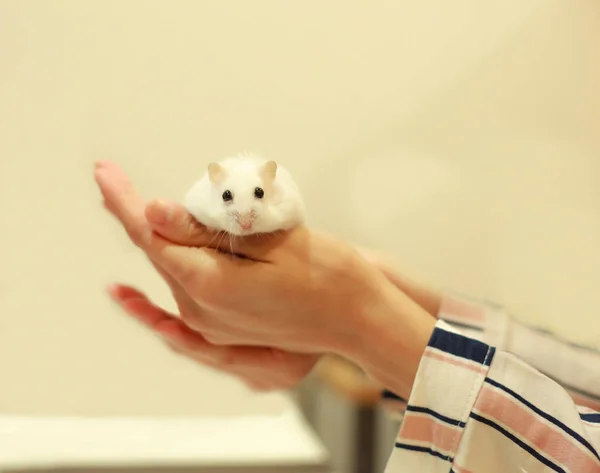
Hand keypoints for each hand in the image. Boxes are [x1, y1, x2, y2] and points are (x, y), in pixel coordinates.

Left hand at [96, 161, 318, 391]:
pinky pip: (186, 286)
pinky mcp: (226, 325)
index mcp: (212, 286)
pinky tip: (153, 263)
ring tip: (141, 204)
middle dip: (135, 213)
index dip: (123, 201)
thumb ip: (207, 230)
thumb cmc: (329, 275)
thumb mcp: (273, 239)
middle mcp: (204, 311)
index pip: (153, 235)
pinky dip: (173, 260)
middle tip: (112, 178)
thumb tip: (155, 212)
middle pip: (158, 252)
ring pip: (172, 268)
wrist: (360, 319)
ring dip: (158, 235)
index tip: (104, 172)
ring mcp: (213, 323)